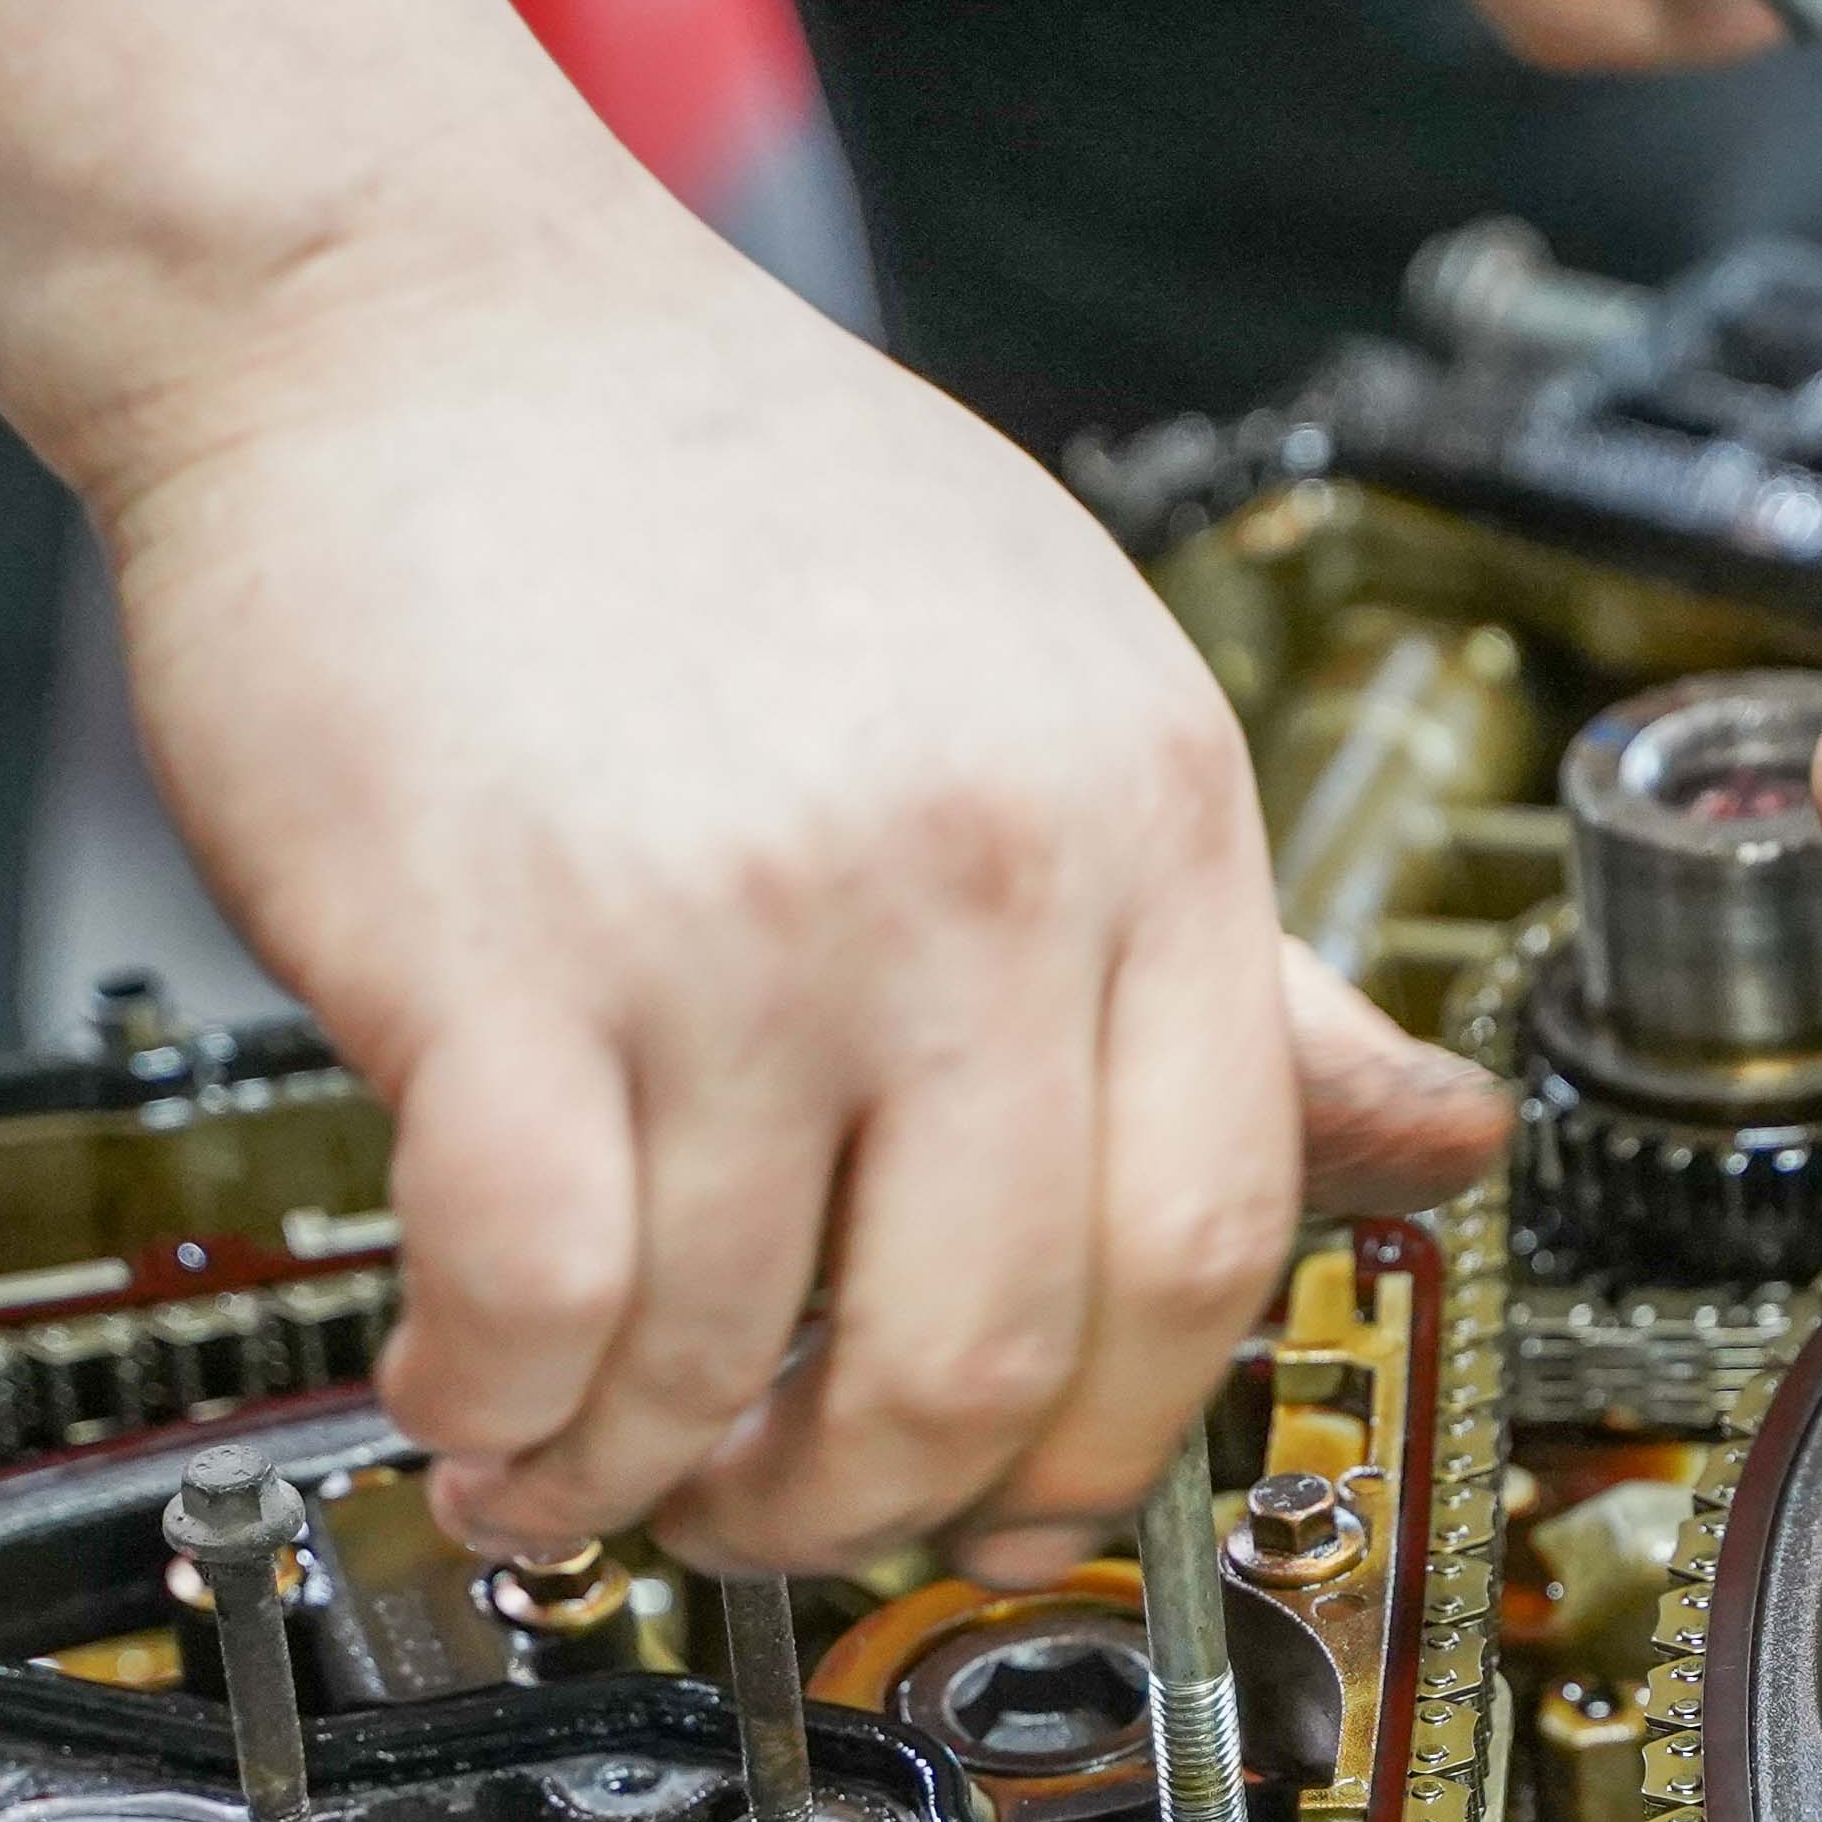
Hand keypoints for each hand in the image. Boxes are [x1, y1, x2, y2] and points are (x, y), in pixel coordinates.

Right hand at [99, 243, 1500, 1577]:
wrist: (395, 307)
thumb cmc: (699, 488)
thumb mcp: (1058, 669)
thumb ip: (1226, 947)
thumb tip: (1427, 1132)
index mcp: (1141, 809)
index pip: (1214, 1233)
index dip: (1116, 1432)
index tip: (1023, 1492)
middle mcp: (971, 872)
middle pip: (994, 1346)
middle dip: (878, 1501)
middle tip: (788, 1513)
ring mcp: (744, 923)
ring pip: (745, 1355)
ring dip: (648, 1478)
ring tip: (586, 1468)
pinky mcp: (504, 957)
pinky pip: (539, 1297)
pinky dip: (501, 1407)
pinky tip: (472, 1399)